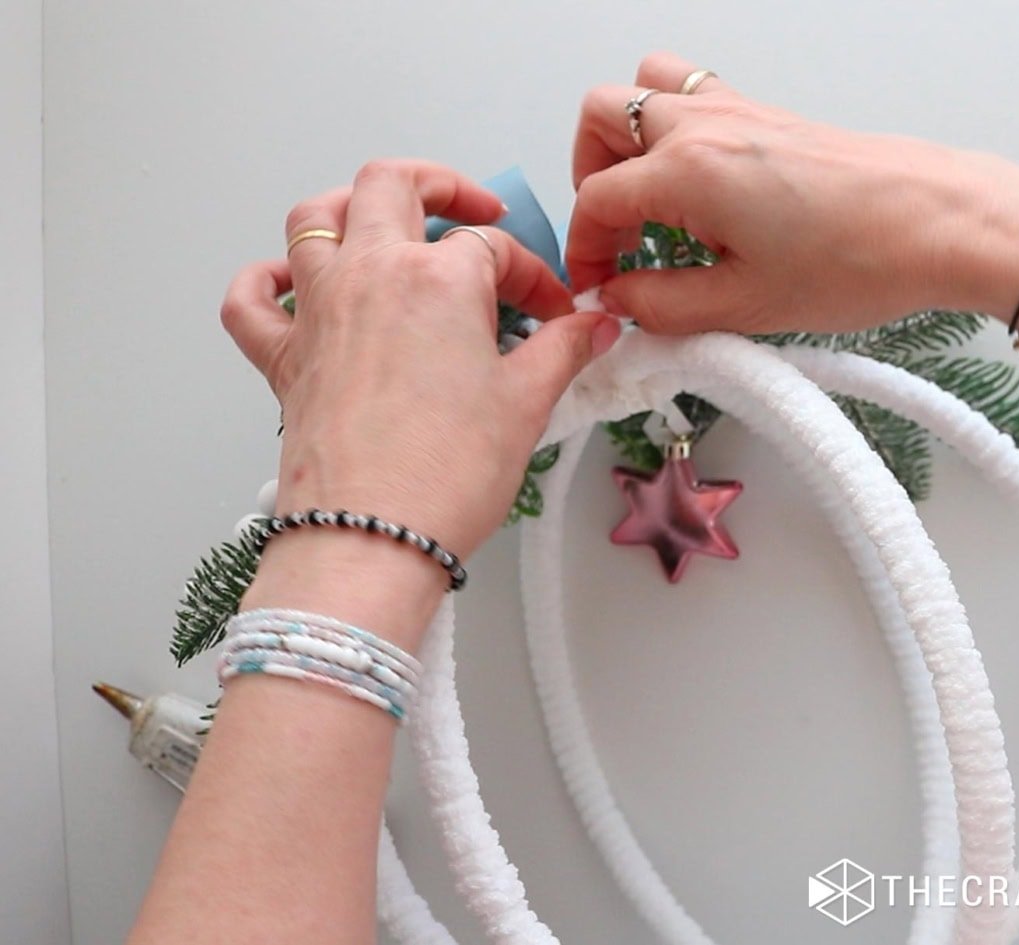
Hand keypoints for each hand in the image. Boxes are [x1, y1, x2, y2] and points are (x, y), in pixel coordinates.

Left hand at [221, 159, 620, 578]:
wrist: (372, 536)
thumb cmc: (446, 474)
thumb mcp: (527, 403)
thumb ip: (563, 350)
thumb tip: (595, 326)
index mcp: (438, 278)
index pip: (494, 249)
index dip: (533, 275)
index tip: (555, 312)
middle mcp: (370, 275)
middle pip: (393, 185)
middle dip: (441, 185)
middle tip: (476, 213)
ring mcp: (318, 312)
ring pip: (314, 218)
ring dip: (349, 205)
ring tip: (385, 221)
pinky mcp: (283, 358)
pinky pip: (251, 300)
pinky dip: (264, 280)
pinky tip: (290, 283)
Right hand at [567, 52, 1018, 334]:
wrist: (940, 222)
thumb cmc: (859, 259)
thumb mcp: (745, 305)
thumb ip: (664, 306)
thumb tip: (620, 302)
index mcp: (687, 171)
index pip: (597, 200)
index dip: (585, 250)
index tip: (601, 288)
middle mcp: (705, 125)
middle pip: (603, 116)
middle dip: (590, 174)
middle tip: (615, 234)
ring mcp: (739, 110)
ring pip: (647, 88)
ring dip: (628, 137)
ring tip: (648, 199)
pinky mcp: (770, 114)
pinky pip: (696, 95)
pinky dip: (677, 133)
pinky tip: (703, 193)